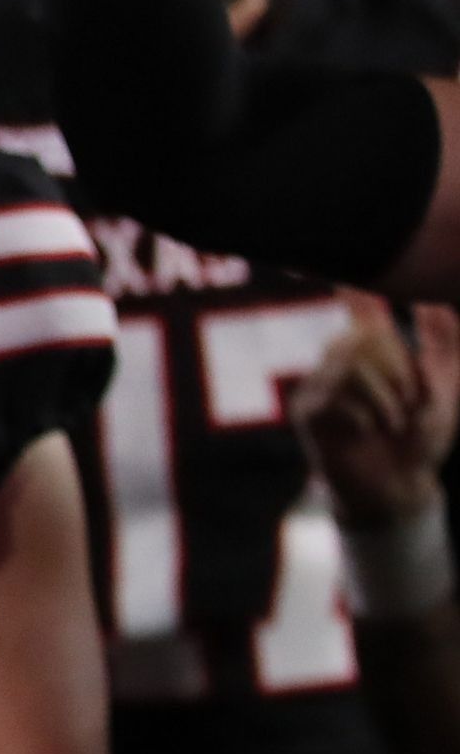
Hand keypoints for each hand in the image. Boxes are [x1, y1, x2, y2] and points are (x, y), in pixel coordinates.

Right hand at [293, 301, 459, 523]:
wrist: (401, 485)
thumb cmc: (420, 437)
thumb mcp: (444, 385)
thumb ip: (442, 341)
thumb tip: (431, 300)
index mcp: (372, 353)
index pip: (360, 307)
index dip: (353, 284)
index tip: (346, 267)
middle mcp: (340, 363)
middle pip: (364, 335)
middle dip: (399, 367)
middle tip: (411, 403)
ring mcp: (320, 385)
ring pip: (352, 362)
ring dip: (388, 393)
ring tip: (394, 421)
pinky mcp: (308, 411)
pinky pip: (339, 393)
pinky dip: (369, 413)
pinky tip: (371, 432)